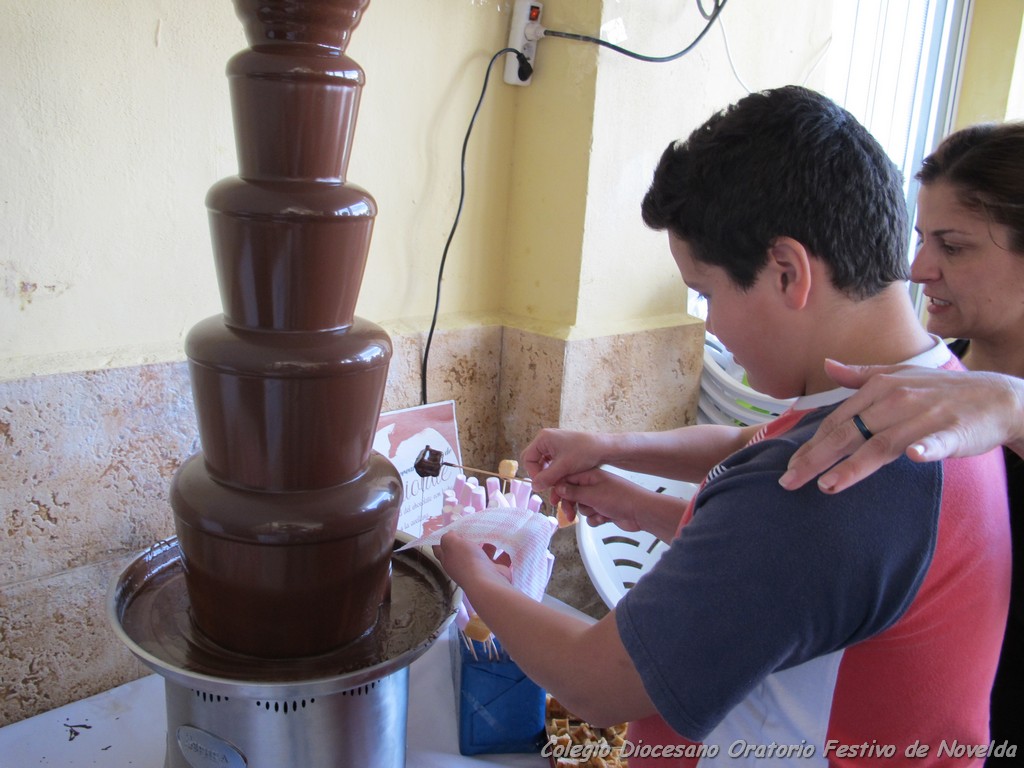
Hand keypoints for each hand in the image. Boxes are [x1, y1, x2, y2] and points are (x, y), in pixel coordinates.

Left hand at [433, 533, 512, 589]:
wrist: (488, 582)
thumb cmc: (467, 561)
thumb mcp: (451, 543)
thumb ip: (448, 537)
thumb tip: (451, 534)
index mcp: (449, 560)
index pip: (440, 550)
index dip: (441, 540)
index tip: (448, 527)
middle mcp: (463, 566)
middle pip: (463, 551)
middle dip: (468, 539)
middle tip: (473, 525)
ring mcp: (480, 569)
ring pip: (483, 554)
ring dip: (488, 544)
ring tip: (491, 530)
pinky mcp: (495, 571)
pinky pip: (500, 558)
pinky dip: (504, 551)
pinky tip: (506, 540)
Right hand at [521, 428, 608, 499]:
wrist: (603, 449)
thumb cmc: (584, 453)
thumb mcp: (563, 467)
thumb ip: (547, 477)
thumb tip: (534, 487)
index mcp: (543, 438)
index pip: (528, 458)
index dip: (533, 473)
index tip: (543, 484)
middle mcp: (546, 439)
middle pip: (533, 460)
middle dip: (539, 474)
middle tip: (547, 485)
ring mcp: (553, 444)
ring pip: (542, 463)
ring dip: (547, 474)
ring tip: (556, 483)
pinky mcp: (560, 450)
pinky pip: (551, 462)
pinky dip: (554, 472)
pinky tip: (561, 479)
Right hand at [555, 468, 685, 541]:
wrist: (641, 512)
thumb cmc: (620, 498)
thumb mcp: (592, 494)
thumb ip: (573, 492)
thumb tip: (558, 488)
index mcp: (590, 475)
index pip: (568, 480)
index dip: (560, 490)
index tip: (555, 500)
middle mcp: (594, 485)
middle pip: (573, 495)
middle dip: (571, 505)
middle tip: (569, 515)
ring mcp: (599, 498)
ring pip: (582, 507)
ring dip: (588, 513)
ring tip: (597, 512)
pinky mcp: (604, 510)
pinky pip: (591, 516)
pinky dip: (596, 519)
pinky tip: (604, 518)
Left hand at [779, 360, 1023, 493]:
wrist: (997, 395)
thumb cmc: (942, 390)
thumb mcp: (900, 374)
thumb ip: (861, 375)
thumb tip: (828, 365)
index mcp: (880, 388)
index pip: (837, 421)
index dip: (811, 444)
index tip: (789, 466)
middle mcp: (896, 399)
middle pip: (849, 433)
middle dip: (816, 458)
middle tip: (790, 482)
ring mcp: (925, 415)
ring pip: (882, 442)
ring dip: (854, 465)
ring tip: (828, 485)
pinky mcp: (953, 430)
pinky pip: (936, 441)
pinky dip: (925, 448)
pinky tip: (913, 457)